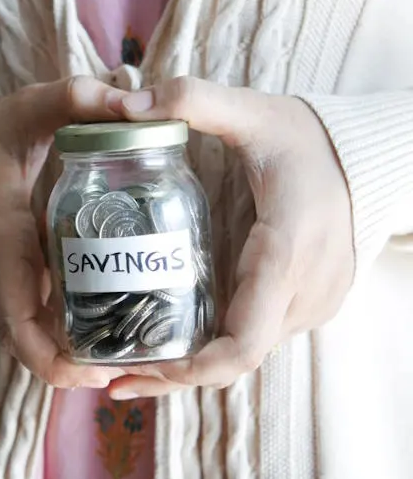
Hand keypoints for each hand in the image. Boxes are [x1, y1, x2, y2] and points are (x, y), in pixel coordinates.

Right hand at [0, 76, 127, 388]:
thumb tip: (137, 103)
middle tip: (139, 354)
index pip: (23, 331)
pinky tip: (102, 312)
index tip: (105, 372)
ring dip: (74, 348)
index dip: (61, 365)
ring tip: (131, 338)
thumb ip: (75, 99)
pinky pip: (27, 322)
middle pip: (34, 348)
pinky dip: (59, 329)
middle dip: (83, 363)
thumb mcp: (25, 111)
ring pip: (32, 338)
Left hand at [107, 76, 354, 398]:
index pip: (243, 341)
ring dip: (190, 366)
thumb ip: (194, 101)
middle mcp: (303, 293)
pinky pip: (253, 338)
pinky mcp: (304, 304)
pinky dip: (212, 349)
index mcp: (286, 253)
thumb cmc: (308, 139)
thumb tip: (126, 103)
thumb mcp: (253, 112)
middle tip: (111, 376)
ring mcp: (309, 305)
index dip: (193, 368)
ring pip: (243, 354)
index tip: (143, 368)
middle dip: (174, 374)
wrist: (367, 156)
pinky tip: (169, 345)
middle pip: (234, 359)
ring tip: (128, 364)